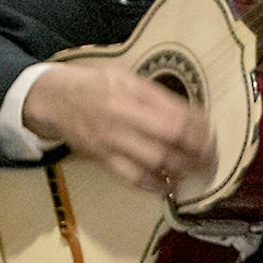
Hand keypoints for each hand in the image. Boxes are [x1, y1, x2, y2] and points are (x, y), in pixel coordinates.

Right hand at [21, 61, 211, 194]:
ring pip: (155, 161)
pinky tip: (169, 186)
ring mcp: (112, 140)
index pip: (176, 112)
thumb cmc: (92, 84)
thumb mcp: (124, 76)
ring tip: (195, 171)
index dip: (200, 127)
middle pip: (171, 137)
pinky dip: (154, 185)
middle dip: (198, 151)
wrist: (50, 98)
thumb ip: (155, 94)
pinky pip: (133, 178)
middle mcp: (123, 115)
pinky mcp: (102, 159)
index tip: (211, 134)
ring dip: (181, 170)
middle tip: (210, 157)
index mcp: (132, 91)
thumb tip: (191, 114)